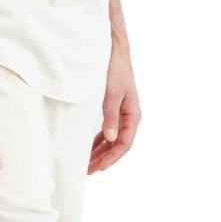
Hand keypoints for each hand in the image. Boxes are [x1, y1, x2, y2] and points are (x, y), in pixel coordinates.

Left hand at [88, 42, 140, 173]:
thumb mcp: (112, 93)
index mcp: (133, 115)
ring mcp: (121, 113)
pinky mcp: (113, 107)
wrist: (113, 50)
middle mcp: (129, 116)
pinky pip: (107, 129)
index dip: (112, 157)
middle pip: (117, 144)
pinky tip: (89, 147)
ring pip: (111, 138)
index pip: (124, 143)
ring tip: (87, 164)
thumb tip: (110, 138)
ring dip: (100, 151)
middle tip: (88, 171)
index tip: (99, 167)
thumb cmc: (115, 70)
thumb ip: (111, 116)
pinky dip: (98, 140)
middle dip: (104, 158)